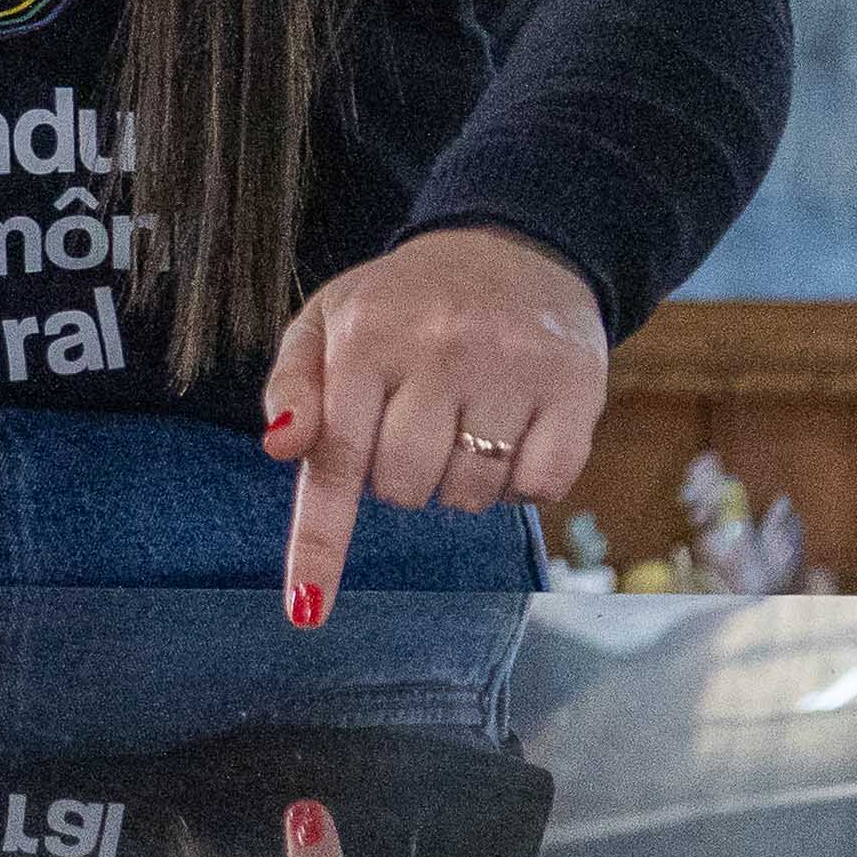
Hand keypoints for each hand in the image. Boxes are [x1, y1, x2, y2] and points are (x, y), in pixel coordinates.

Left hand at [260, 226, 607, 626]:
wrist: (514, 246)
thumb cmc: (406, 301)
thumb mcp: (328, 322)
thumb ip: (292, 384)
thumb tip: (281, 444)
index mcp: (368, 337)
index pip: (336, 459)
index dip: (320, 543)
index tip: (307, 611)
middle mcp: (440, 350)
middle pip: (404, 491)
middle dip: (401, 480)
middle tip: (416, 426)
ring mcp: (512, 368)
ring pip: (470, 497)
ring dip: (461, 482)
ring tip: (467, 421)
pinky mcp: (575, 387)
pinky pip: (539, 488)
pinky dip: (522, 482)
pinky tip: (515, 434)